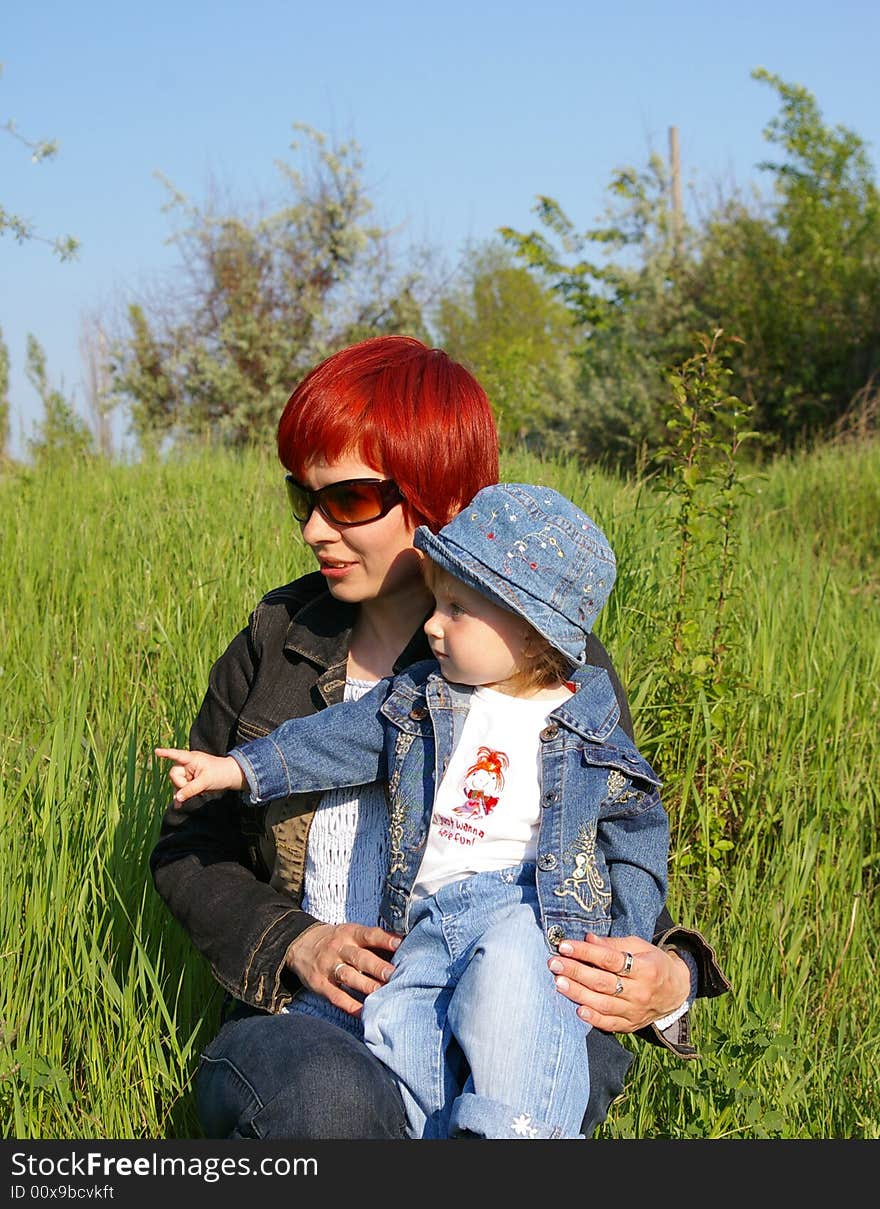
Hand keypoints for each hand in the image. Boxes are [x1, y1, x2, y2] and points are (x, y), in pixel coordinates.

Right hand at [154, 746, 244, 805]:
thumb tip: (177, 798)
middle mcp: (187, 764)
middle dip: (180, 784)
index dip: (166, 753)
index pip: (177, 755)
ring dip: (182, 791)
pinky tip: (179, 805)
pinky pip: (181, 789)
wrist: (230, 777)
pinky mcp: (190, 781)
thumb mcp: (206, 782)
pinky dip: (181, 796)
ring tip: (197, 793)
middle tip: (194, 788)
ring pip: (176, 783)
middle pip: (174, 774)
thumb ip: (190, 789)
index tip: (156, 751)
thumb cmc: (220, 773)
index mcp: (192, 758)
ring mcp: (188, 772)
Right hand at [285, 923, 402, 1017]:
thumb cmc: (335, 939)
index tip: (401, 945)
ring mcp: (329, 967)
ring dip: (367, 986)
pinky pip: (336, 996)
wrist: (300, 943)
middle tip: (394, 975)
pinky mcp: (320, 984)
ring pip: (349, 977)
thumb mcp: (350, 932)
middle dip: (378, 967)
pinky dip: (350, 1005)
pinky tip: (364, 1012)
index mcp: (350, 933)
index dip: (385, 939)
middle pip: (360, 958)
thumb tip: (404, 945)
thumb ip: (372, 939)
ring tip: (383, 994)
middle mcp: (339, 949)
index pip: (369, 935)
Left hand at [548, 933, 690, 1032]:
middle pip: (603, 982)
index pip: (610, 959)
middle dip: (576, 972)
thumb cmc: (653, 963)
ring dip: (578, 994)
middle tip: (554, 963)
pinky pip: (610, 1024)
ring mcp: (635, 1011)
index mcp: (645, 968)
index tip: (564, 945)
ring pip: (603, 1004)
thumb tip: (587, 938)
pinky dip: (593, 1019)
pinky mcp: (630, 1025)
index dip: (586, 952)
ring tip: (558, 983)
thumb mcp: (640, 946)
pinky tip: (578, 1010)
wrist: (675, 992)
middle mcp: (640, 991)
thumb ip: (613, 944)